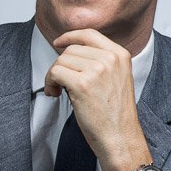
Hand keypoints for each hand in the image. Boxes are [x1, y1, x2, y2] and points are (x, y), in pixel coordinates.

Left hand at [44, 28, 152, 170]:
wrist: (120, 137)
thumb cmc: (115, 114)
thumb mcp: (117, 78)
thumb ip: (102, 62)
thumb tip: (71, 52)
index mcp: (121, 55)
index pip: (89, 33)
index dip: (70, 36)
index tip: (58, 43)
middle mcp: (110, 59)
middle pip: (71, 49)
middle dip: (60, 65)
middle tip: (59, 83)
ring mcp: (97, 70)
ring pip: (61, 60)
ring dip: (53, 76)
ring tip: (58, 91)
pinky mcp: (82, 84)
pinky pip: (55, 72)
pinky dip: (49, 83)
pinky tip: (54, 94)